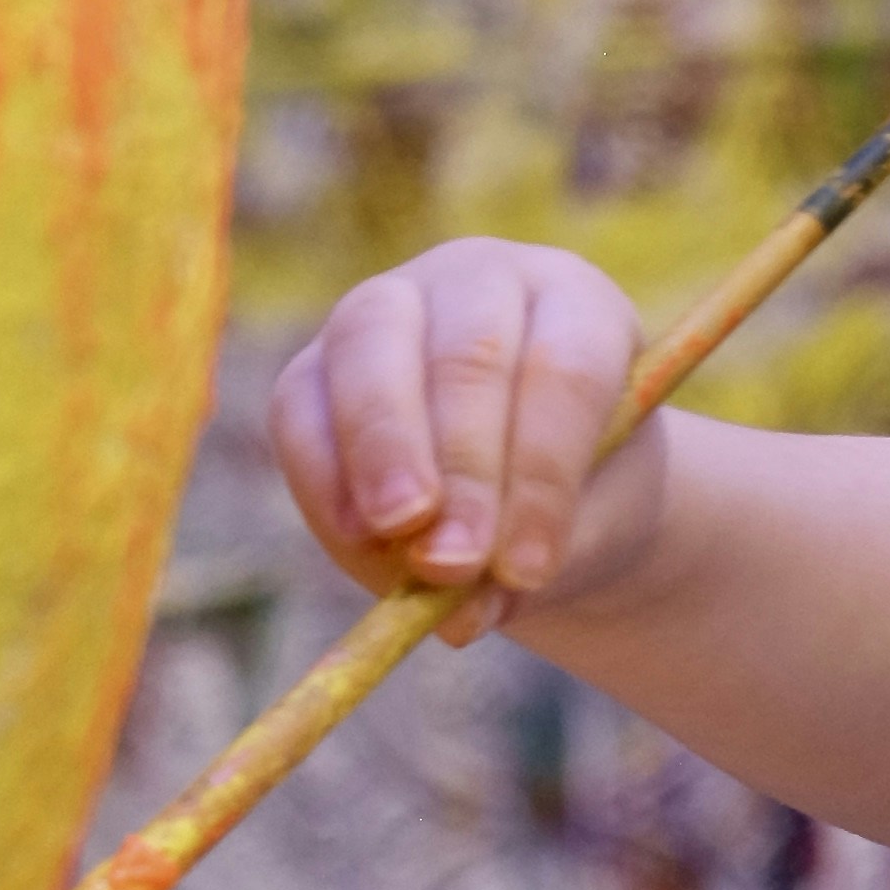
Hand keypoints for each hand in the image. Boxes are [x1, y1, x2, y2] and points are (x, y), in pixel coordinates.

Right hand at [268, 239, 660, 643]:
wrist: (524, 491)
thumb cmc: (577, 499)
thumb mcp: (587, 527)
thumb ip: (541, 552)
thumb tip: (458, 608)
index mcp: (577, 302)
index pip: (565, 368)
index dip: (545, 469)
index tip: (529, 567)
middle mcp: (484, 281)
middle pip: (469, 351)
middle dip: (462, 465)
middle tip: (455, 560)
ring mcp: (392, 305)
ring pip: (374, 348)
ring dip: (384, 453)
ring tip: (400, 541)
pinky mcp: (317, 363)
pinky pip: (301, 405)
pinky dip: (324, 479)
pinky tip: (356, 541)